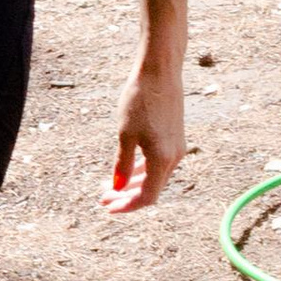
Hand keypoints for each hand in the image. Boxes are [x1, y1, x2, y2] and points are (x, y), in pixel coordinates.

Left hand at [104, 55, 184, 213]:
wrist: (159, 74)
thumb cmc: (140, 101)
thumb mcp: (125, 134)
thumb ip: (122, 164)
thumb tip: (116, 187)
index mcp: (162, 160)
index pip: (147, 197)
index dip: (127, 206)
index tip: (107, 206)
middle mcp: (174, 158)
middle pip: (151, 189)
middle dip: (126, 196)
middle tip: (103, 198)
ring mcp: (177, 148)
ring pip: (155, 177)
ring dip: (133, 184)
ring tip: (110, 187)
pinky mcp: (175, 139)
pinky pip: (158, 164)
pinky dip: (142, 171)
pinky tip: (127, 171)